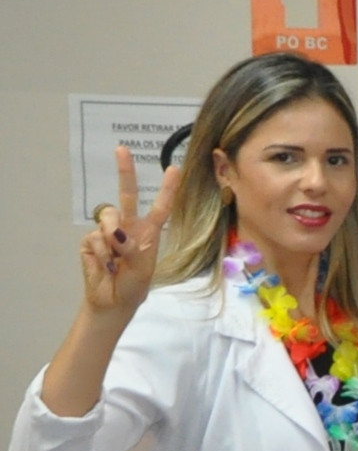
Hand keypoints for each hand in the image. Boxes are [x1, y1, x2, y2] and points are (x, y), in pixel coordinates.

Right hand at [80, 147, 177, 324]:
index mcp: (148, 232)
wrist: (112, 301)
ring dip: (113, 239)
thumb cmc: (133, 285)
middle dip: (124, 171)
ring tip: (117, 259)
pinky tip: (105, 265)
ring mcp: (107, 232)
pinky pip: (95, 238)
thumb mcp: (142, 268)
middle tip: (121, 149)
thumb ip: (132, 248)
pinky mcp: (90, 240)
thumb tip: (115, 233)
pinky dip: (101, 253)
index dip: (166, 189)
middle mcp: (128, 227)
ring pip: (108, 218)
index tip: (174, 168)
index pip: (159, 207)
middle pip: (125, 194)